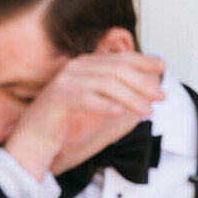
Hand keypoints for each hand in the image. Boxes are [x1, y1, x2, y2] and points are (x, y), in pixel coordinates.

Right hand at [3, 51, 164, 178]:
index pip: (119, 58)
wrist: (34, 139)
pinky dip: (105, 104)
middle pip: (116, 69)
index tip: (162, 66)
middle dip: (142, 82)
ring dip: (131, 97)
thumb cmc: (66, 122)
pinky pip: (86, 99)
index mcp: (85, 65)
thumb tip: (146, 89)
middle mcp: (75, 69)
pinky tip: (119, 112)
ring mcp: (65, 83)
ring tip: (147, 110)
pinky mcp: (58, 100)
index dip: (142, 61)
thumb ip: (114, 92)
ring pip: (106, 83)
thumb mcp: (94, 102)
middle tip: (160, 96)